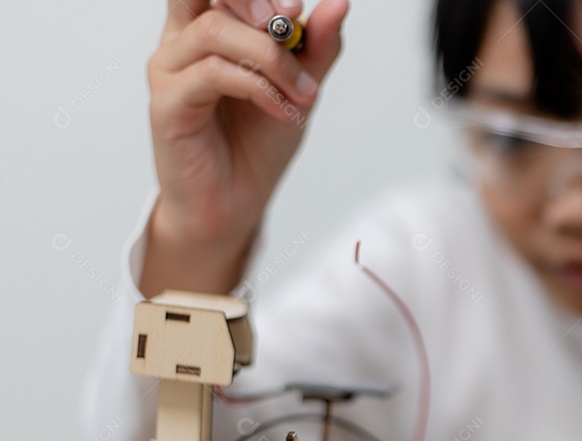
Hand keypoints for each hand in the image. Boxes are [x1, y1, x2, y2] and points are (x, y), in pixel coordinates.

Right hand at [142, 0, 348, 295]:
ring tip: (303, 92)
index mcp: (209, 27)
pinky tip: (283, 111)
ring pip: (214, 31)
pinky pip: (212, 74)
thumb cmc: (257, 144)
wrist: (235, 204)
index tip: (297, 10)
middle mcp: (182, 41)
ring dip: (271, 57)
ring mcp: (170, 70)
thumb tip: (339, 3)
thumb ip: (316, 47)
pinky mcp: (167, 104)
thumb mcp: (299, 88)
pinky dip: (257, 87)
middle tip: (291, 20)